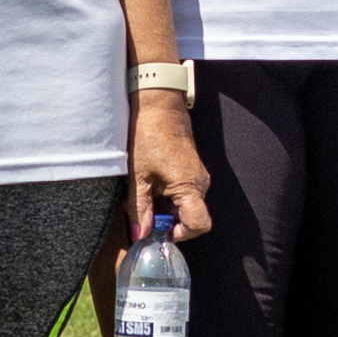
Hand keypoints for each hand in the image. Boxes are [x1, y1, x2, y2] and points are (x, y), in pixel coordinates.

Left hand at [127, 91, 213, 248]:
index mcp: (190, 186)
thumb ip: (140, 208)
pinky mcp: (190, 168)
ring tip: (142, 190)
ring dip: (163, 206)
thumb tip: (141, 234)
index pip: (199, 225)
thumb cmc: (148, 133)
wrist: (157, 101)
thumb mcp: (137, 175)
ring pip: (184, 205)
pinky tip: (148, 181)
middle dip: (165, 220)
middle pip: (189, 217)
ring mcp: (197, 175)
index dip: (178, 234)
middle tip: (141, 208)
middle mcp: (200, 183)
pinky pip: (182, 192)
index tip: (156, 229)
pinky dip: (165, 194)